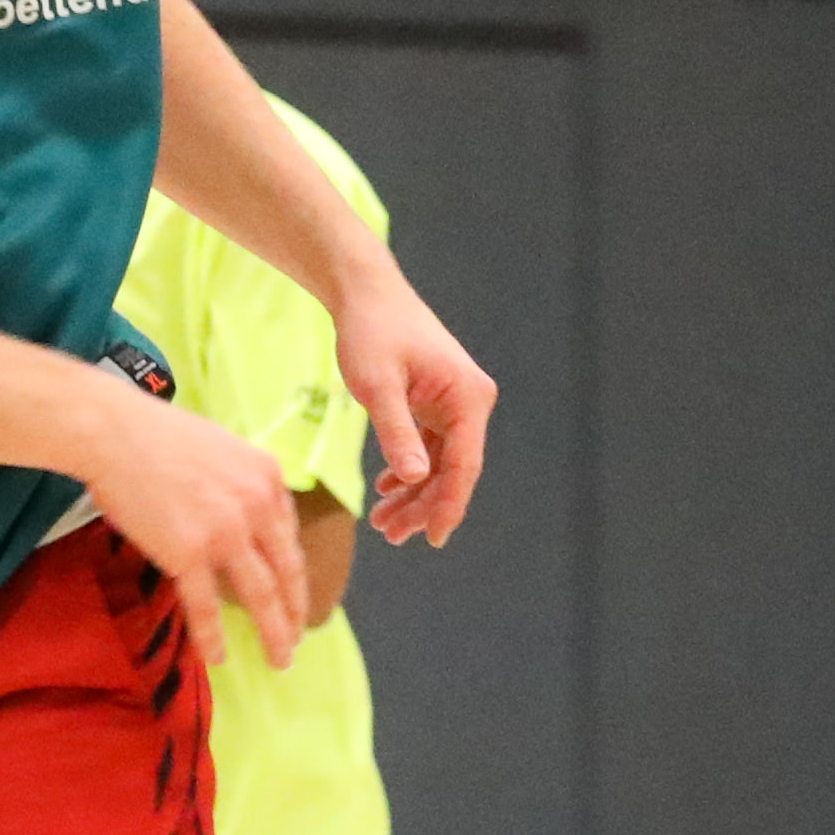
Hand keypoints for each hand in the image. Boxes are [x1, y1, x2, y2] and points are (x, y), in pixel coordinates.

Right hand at [72, 378, 316, 666]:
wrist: (113, 432)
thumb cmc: (156, 435)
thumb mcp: (221, 449)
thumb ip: (241, 485)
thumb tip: (242, 516)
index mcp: (268, 477)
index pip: (289, 536)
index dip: (291, 573)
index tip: (291, 595)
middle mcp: (257, 506)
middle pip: (287, 572)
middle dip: (295, 612)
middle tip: (298, 641)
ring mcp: (226, 532)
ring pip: (261, 595)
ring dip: (274, 633)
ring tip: (280, 660)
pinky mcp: (189, 553)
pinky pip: (207, 606)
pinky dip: (214, 636)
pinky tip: (219, 658)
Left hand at [333, 265, 495, 548]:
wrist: (364, 293)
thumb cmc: (370, 332)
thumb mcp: (377, 387)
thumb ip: (397, 433)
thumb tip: (415, 480)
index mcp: (467, 397)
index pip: (464, 466)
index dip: (450, 506)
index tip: (433, 540)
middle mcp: (470, 402)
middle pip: (453, 470)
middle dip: (423, 506)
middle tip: (390, 535)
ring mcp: (455, 403)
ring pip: (440, 463)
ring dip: (413, 494)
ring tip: (383, 522)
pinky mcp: (437, 402)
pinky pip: (430, 448)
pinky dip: (408, 470)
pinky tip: (386, 489)